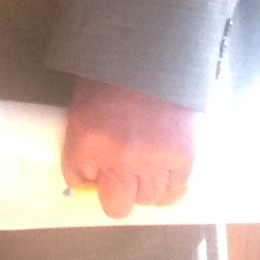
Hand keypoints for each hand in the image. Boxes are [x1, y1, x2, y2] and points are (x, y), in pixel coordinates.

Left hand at [60, 77, 198, 218]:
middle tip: (120, 181)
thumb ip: (84, 141)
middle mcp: (119, 157)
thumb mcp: (85, 105)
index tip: (93, 170)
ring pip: (147, 200)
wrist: (156, 54)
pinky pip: (175, 192)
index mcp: (87, 139)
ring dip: (145, 188)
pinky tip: (164, 173)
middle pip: (115, 205)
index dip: (85, 175)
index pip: (76, 179)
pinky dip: (169, 187)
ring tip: (146, 166)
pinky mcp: (183, 159)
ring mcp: (153, 160)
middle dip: (114, 196)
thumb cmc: (116, 75)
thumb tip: (86, 175)